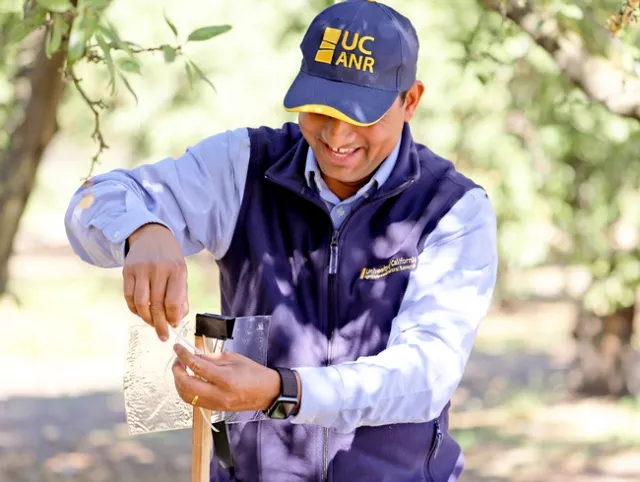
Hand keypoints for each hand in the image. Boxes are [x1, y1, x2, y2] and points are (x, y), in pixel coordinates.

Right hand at [123, 223, 187, 340]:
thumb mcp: (181, 273)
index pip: (173, 302)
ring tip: (152, 323)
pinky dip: (134, 309)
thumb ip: (181, 296)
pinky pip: (129, 296)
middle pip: (156, 305)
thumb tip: (175, 320)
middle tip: (163, 335)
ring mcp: (141, 269)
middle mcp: (158, 269)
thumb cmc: (170, 260)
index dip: (172, 318)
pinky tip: (141, 313)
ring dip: (146, 318)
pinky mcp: (127, 271)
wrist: (152, 236)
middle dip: (159, 324)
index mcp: (176, 270)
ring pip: (141, 303)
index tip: (173, 326)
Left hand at [171, 344, 280, 411]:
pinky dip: (186, 390)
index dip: (183, 355)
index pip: (196, 365)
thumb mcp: (234, 358)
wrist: (266, 392)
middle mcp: (218, 394)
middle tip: (177, 360)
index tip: (177, 347)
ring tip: (181, 370)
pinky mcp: (214, 409)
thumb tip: (194, 356)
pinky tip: (188, 381)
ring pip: (186, 396)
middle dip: (177, 370)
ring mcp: (215, 404)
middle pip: (186, 384)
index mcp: (225, 378)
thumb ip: (212, 358)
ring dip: (178, 382)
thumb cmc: (253, 372)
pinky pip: (193, 401)